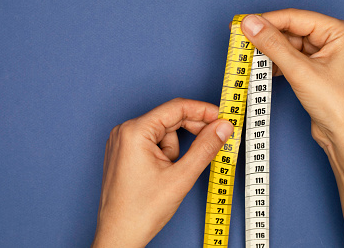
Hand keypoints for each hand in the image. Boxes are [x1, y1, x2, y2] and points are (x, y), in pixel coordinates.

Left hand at [92, 98, 233, 247]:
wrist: (119, 236)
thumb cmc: (141, 211)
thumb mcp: (181, 177)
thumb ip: (206, 148)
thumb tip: (223, 127)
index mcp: (134, 131)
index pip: (176, 108)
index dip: (204, 111)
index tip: (223, 118)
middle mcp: (125, 131)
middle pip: (170, 119)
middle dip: (192, 132)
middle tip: (216, 141)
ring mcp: (122, 142)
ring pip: (163, 134)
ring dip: (175, 151)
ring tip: (171, 176)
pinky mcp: (124, 153)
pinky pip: (153, 143)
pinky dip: (166, 155)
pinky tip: (164, 174)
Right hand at [241, 9, 343, 246]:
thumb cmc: (340, 106)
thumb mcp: (301, 71)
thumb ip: (273, 45)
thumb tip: (251, 24)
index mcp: (337, 31)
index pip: (294, 17)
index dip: (266, 20)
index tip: (242, 24)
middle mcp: (331, 40)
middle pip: (289, 30)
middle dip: (265, 37)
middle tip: (239, 40)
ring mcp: (321, 56)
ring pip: (286, 46)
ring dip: (267, 52)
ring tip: (246, 56)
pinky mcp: (312, 71)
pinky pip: (287, 60)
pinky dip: (273, 64)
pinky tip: (260, 69)